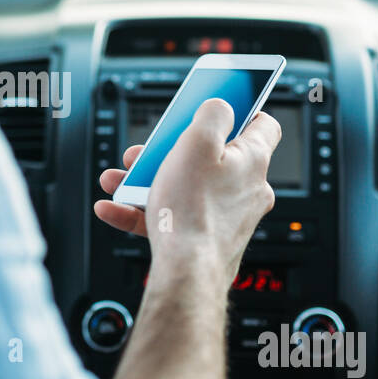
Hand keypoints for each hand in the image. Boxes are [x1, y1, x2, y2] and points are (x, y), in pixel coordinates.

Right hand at [94, 100, 280, 280]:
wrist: (186, 272)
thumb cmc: (194, 210)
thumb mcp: (197, 142)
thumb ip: (213, 114)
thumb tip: (221, 107)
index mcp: (252, 160)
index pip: (262, 124)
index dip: (242, 109)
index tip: (219, 106)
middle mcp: (246, 189)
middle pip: (211, 157)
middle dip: (171, 150)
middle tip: (149, 150)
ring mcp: (227, 217)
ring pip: (187, 187)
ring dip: (149, 180)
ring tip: (121, 180)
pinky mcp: (207, 240)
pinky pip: (173, 217)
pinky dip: (143, 211)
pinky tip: (115, 208)